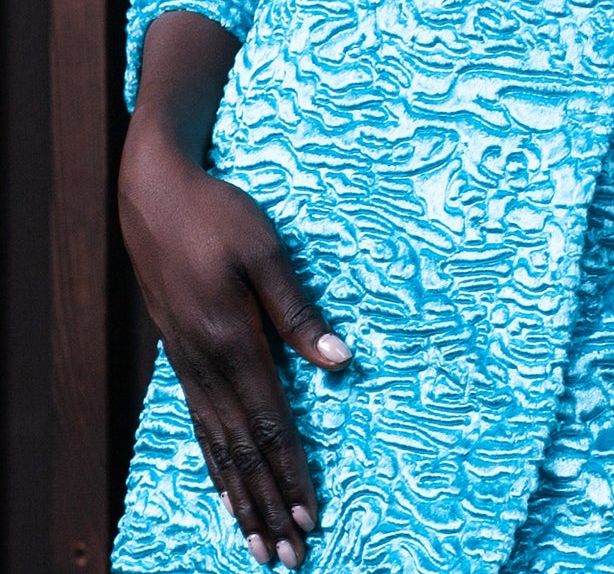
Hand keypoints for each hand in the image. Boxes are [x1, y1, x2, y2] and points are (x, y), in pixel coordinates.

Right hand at [118, 125, 350, 567]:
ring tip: (256, 539)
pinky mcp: (180, 354)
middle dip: (267, 504)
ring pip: (216, 445)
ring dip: (240, 495)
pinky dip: (212, 463)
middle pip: (242, 450)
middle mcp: (208, 364)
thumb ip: (299, 311)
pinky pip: (199, 423)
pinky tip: (221, 484)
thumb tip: (338, 362)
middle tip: (287, 554)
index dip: (292, 472)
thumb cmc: (218, 215)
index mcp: (234, 341)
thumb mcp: (266, 251)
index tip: (312, 515)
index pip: (270, 424)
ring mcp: (189, 363)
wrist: (153, 197)